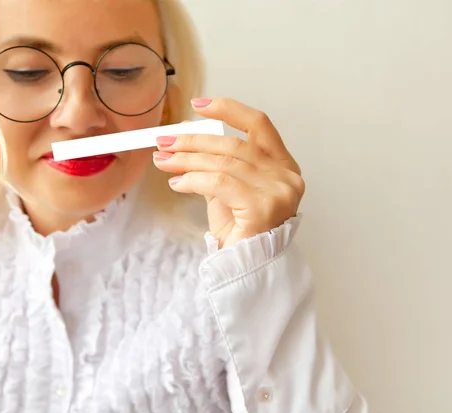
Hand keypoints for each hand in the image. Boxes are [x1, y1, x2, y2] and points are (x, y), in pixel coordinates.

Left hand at [153, 97, 304, 248]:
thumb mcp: (227, 189)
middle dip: (193, 141)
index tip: (199, 105)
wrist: (246, 269)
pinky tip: (177, 183)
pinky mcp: (263, 208)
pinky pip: (219, 183)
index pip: (259, 125)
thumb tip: (185, 136)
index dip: (229, 110)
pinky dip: (193, 180)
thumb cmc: (240, 231)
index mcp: (283, 166)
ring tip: (164, 161)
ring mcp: (279, 192)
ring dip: (187, 160)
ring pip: (224, 163)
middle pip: (234, 144)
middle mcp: (286, 176)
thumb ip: (216, 163)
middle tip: (164, 142)